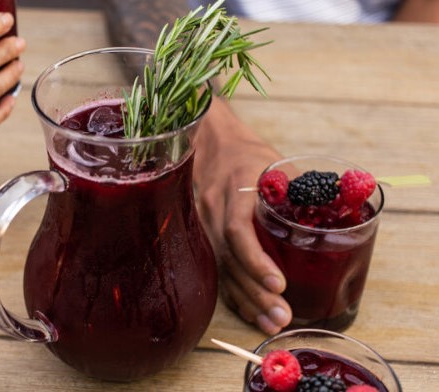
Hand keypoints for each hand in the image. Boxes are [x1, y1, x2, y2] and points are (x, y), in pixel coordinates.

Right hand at [194, 98, 290, 334]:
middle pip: (229, 259)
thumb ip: (305, 188)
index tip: (278, 283)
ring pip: (222, 270)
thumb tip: (350, 205)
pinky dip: (235, 295)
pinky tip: (252, 313)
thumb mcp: (278, 164)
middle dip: (256, 292)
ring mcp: (205, 227)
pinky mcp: (205, 239)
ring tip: (272, 323)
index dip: (255, 259)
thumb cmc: (249, 156)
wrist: (213, 148)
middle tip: (283, 315)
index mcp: (233, 190)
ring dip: (247, 300)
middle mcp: (214, 211)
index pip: (237, 230)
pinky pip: (218, 271)